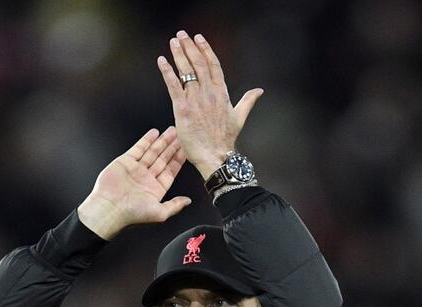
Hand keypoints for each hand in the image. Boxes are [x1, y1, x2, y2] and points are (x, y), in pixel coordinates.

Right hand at [78, 127, 190, 239]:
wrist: (109, 208)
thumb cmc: (132, 214)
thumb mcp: (160, 213)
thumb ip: (175, 205)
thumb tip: (188, 201)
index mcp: (156, 189)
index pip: (170, 171)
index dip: (179, 160)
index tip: (186, 150)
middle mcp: (146, 178)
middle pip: (163, 158)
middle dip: (172, 147)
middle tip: (181, 135)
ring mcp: (136, 169)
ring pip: (152, 151)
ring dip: (162, 141)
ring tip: (172, 131)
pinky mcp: (125, 162)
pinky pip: (138, 148)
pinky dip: (146, 140)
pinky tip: (154, 133)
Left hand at [157, 30, 263, 178]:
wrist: (216, 155)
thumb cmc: (225, 139)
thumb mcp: (240, 117)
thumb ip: (248, 101)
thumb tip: (259, 90)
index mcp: (222, 93)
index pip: (214, 65)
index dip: (206, 50)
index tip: (199, 39)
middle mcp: (209, 93)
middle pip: (199, 64)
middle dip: (190, 47)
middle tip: (182, 35)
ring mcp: (195, 100)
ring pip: (186, 72)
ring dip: (179, 54)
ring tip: (174, 42)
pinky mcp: (182, 108)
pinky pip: (174, 86)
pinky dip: (167, 72)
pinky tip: (162, 61)